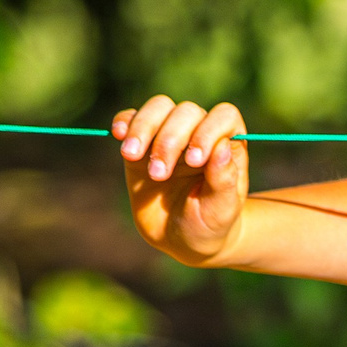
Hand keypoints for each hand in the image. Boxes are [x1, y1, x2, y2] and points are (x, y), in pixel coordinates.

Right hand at [112, 95, 250, 265]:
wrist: (182, 237)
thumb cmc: (210, 221)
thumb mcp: (221, 209)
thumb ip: (224, 179)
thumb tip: (223, 146)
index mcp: (229, 143)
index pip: (223, 117)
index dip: (208, 131)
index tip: (193, 161)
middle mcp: (200, 132)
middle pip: (186, 112)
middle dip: (169, 140)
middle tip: (159, 174)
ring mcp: (169, 135)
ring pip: (158, 108)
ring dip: (143, 129)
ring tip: (131, 156)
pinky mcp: (141, 144)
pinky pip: (131, 118)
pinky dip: (124, 122)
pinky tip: (118, 134)